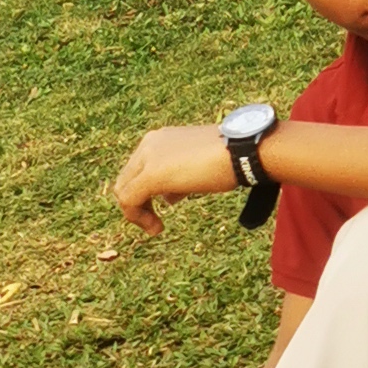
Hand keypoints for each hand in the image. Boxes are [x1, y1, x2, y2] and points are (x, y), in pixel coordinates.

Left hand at [112, 121, 237, 239]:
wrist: (243, 150)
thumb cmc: (230, 158)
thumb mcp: (198, 165)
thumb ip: (179, 177)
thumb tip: (169, 196)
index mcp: (161, 139)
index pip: (137, 168)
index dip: (144, 193)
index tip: (163, 206)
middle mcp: (149, 144)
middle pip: (126, 179)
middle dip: (138, 203)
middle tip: (154, 221)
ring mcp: (148, 158)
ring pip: (124, 190)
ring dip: (137, 213)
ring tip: (155, 227)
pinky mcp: (151, 175)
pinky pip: (129, 200)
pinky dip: (137, 217)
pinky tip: (156, 228)